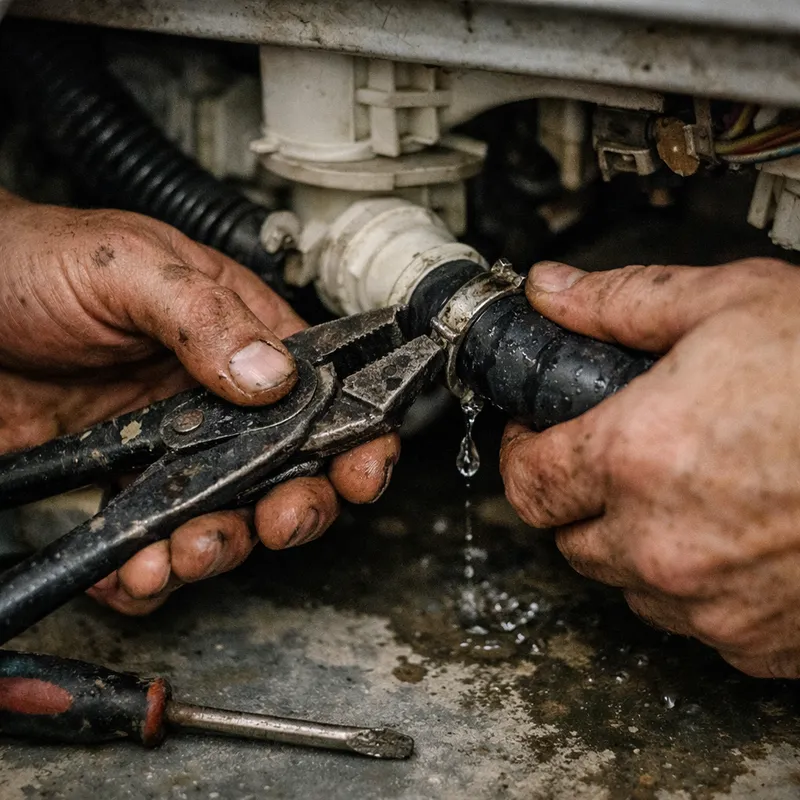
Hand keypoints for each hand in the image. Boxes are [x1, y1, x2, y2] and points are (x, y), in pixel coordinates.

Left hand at [0, 190, 398, 613]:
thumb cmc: (36, 264)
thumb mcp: (128, 267)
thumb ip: (204, 314)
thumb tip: (272, 373)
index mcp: (239, 335)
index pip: (323, 392)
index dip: (355, 435)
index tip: (362, 470)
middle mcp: (218, 400)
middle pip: (291, 470)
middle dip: (296, 507)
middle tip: (279, 519)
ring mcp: (173, 447)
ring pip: (227, 518)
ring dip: (220, 548)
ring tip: (183, 550)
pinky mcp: (120, 484)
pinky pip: (150, 543)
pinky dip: (148, 575)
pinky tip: (134, 569)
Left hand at [500, 257, 799, 677]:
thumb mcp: (732, 304)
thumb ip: (621, 302)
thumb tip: (551, 292)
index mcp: (636, 458)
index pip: (526, 481)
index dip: (522, 454)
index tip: (535, 439)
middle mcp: (662, 543)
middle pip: (569, 539)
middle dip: (577, 499)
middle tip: (612, 461)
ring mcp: (714, 605)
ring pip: (627, 586)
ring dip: (635, 545)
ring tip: (684, 494)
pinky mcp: (764, 644)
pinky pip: (698, 624)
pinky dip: (699, 588)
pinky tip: (736, 538)